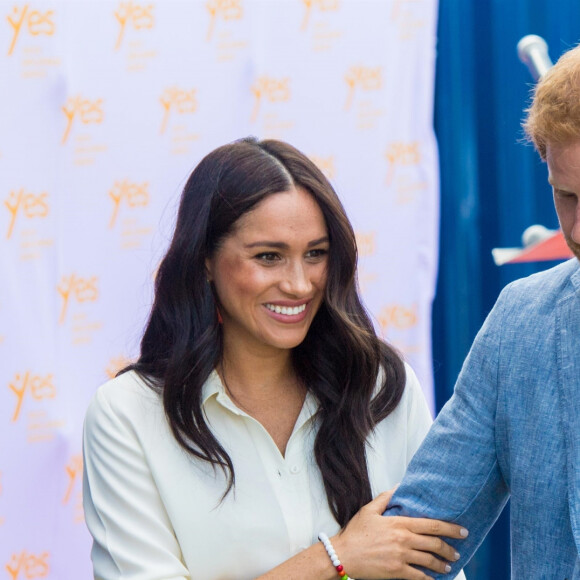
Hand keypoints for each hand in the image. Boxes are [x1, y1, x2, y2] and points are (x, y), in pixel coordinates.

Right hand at [332, 488, 466, 578]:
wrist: (344, 555)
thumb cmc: (355, 533)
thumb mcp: (369, 510)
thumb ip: (386, 497)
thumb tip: (398, 486)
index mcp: (399, 523)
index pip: (431, 525)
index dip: (450, 528)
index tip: (462, 531)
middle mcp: (403, 539)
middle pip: (434, 543)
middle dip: (450, 547)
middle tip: (458, 550)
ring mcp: (401, 556)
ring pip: (430, 560)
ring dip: (442, 564)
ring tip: (449, 565)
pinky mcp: (397, 571)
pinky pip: (419, 577)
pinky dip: (430, 579)